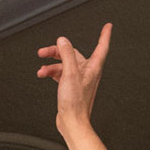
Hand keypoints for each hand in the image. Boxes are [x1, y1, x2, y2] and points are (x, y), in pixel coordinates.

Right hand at [35, 23, 112, 149]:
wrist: (72, 122)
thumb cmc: (75, 103)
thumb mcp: (70, 74)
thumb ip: (67, 55)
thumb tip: (63, 41)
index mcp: (92, 68)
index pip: (101, 47)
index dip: (104, 35)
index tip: (107, 26)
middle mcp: (87, 72)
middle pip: (73, 54)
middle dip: (57, 51)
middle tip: (43, 51)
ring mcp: (78, 80)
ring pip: (64, 64)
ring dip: (51, 64)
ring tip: (41, 68)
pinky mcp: (70, 87)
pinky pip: (60, 74)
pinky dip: (51, 73)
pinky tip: (44, 75)